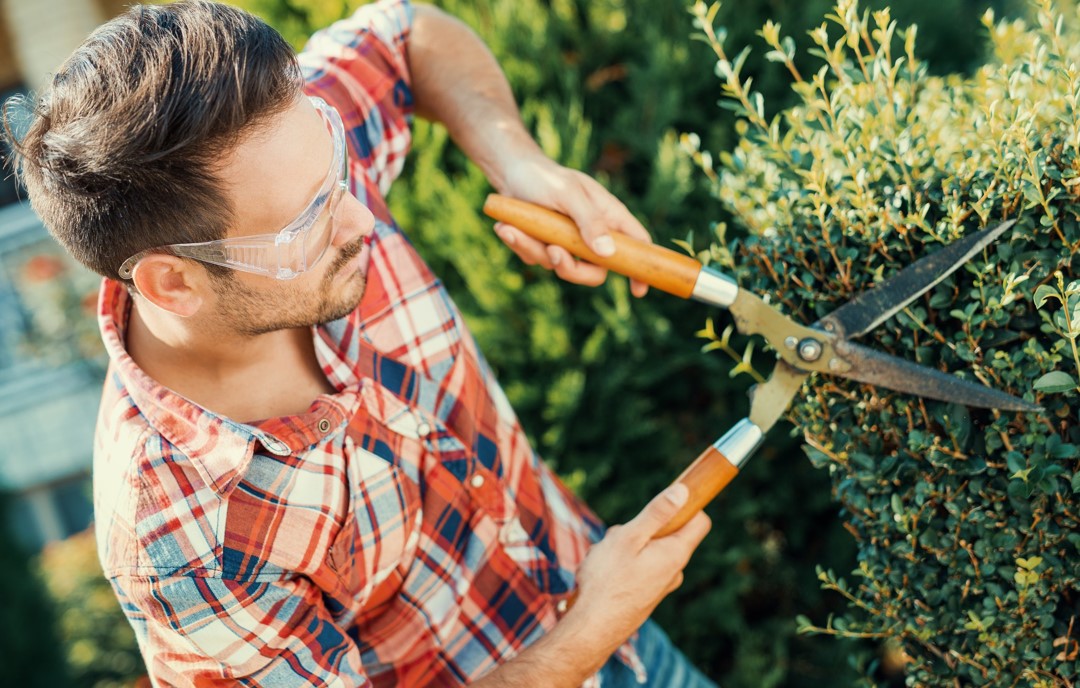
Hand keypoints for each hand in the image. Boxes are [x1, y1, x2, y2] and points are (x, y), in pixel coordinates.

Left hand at [494, 155, 651, 296]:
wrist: (511, 172)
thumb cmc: (545, 177)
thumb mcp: (568, 193)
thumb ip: (589, 221)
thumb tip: (608, 253)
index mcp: (608, 216)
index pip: (636, 244)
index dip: (640, 267)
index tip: (639, 290)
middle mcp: (591, 234)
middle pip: (595, 272)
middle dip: (571, 269)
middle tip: (552, 252)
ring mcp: (568, 244)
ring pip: (559, 266)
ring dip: (533, 248)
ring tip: (511, 227)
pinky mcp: (544, 247)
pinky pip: (535, 259)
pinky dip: (519, 245)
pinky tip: (506, 227)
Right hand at [561, 483, 711, 659]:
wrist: (591, 628)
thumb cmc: (607, 580)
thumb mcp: (629, 537)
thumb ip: (657, 513)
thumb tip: (683, 491)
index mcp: (675, 554)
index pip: (700, 521)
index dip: (687, 506)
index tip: (664, 500)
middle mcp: (674, 571)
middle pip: (668, 533)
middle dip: (644, 527)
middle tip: (620, 537)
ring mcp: (660, 586)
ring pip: (649, 550)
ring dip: (627, 546)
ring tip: (604, 558)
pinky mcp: (646, 596)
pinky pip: (639, 568)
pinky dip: (622, 564)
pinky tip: (602, 574)